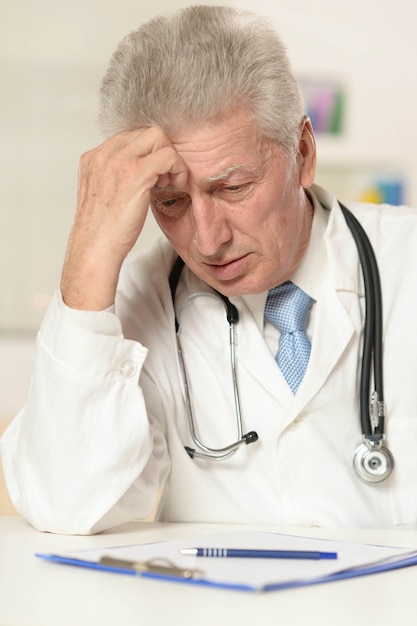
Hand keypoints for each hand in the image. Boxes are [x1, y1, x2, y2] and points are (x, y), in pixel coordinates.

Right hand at [60, 128, 187, 309]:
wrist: (95, 249)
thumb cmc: (103, 232)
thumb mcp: (104, 197)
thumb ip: (116, 179)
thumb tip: (141, 174)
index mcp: (93, 159)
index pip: (130, 138)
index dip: (149, 154)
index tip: (156, 176)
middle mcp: (103, 155)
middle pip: (145, 132)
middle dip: (162, 152)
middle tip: (166, 178)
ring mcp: (118, 161)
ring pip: (158, 137)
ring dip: (171, 158)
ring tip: (169, 183)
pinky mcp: (135, 173)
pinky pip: (168, 156)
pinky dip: (178, 168)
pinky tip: (175, 186)